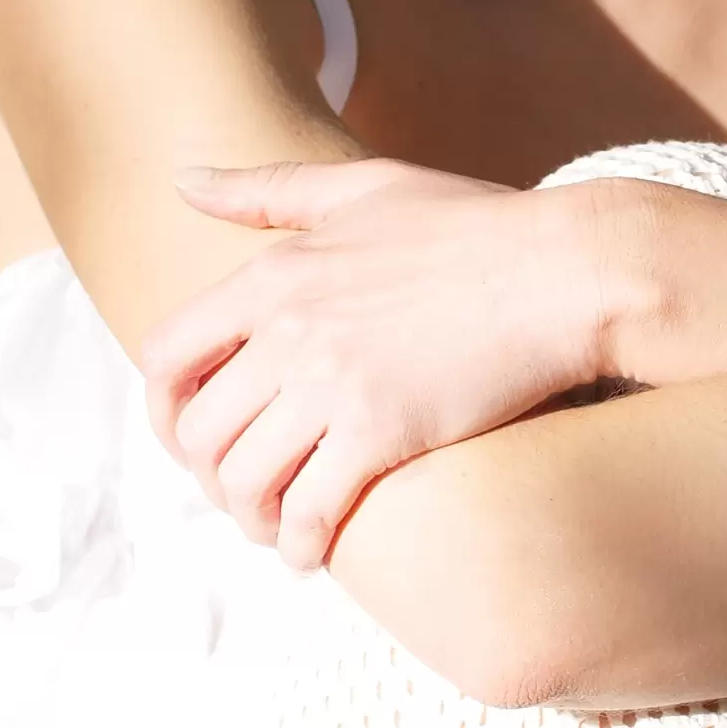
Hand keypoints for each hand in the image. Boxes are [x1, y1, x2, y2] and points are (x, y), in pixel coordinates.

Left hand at [137, 158, 611, 572]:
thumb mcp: (364, 187)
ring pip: (244, 482)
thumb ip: (269, 188)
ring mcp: (333, 384)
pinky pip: (308, 514)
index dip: (163, 410)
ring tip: (279, 527)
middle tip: (245, 493)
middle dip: (212, 477)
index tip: (193, 435)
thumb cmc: (473, 225)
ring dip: (252, 519)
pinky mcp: (382, 434)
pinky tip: (316, 549)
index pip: (166, 355)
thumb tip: (182, 178)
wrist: (563, 271)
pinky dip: (300, 544)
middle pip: (200, 432)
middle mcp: (290, 329)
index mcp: (276, 272)